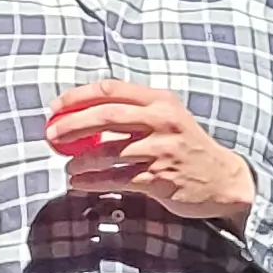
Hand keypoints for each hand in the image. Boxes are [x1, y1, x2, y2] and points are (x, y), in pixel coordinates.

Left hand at [45, 80, 255, 222]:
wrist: (222, 179)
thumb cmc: (185, 146)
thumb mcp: (166, 118)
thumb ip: (133, 112)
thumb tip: (81, 113)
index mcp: (160, 101)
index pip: (112, 90)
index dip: (78, 97)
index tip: (55, 107)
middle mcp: (162, 121)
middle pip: (106, 116)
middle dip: (72, 124)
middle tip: (51, 135)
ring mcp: (162, 150)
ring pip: (109, 151)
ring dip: (81, 159)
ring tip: (68, 165)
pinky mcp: (160, 179)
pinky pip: (117, 179)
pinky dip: (92, 182)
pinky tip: (78, 183)